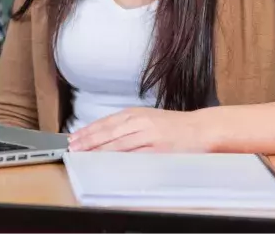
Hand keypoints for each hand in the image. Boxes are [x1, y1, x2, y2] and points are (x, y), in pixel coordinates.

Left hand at [68, 107, 213, 152]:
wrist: (201, 128)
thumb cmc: (174, 125)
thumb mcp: (148, 118)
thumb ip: (128, 126)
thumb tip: (106, 135)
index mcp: (135, 113)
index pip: (105, 122)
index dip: (88, 130)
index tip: (74, 138)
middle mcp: (139, 122)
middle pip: (107, 132)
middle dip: (88, 140)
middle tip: (73, 148)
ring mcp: (148, 135)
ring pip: (117, 143)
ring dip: (99, 149)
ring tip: (84, 155)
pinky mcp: (157, 148)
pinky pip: (134, 154)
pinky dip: (119, 158)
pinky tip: (108, 161)